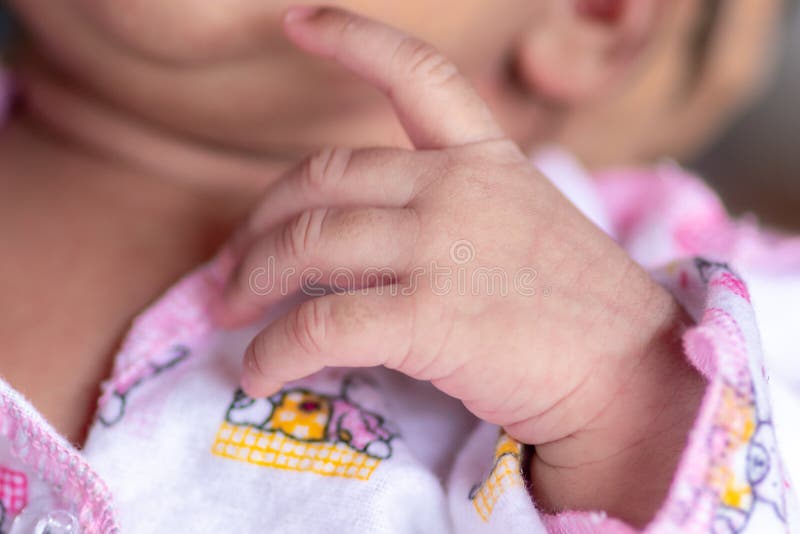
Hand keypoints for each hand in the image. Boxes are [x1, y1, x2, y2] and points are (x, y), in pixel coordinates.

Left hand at [216, 6, 703, 524]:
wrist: (633, 373)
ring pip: (308, 244)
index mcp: (486, 159)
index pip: (417, 76)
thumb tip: (376, 234)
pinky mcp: (430, 316)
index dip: (353, 40)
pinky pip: (321, 326)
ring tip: (229, 310)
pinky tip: (258, 371)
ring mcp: (442, 248)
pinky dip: (274, 350)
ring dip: (251, 279)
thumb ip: (459, 209)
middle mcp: (457, 189)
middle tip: (231, 264)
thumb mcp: (526, 224)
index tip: (299, 22)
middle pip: (321, 180)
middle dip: (260, 222)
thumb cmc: (582, 308)